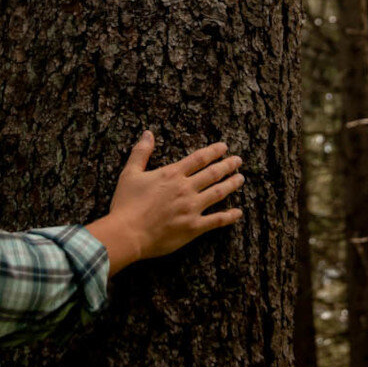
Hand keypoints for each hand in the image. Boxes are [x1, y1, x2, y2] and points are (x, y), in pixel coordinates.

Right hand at [85, 130, 244, 274]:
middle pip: (213, 173)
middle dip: (228, 165)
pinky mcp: (194, 228)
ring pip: (219, 193)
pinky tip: (238, 212)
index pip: (199, 158)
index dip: (214, 151)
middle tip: (239, 160)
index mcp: (172, 175)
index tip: (224, 147)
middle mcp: (186, 189)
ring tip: (241, 179)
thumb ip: (141, 152)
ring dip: (232, 185)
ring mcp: (192, 208)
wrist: (127, 233)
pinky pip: (217, 220)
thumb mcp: (130, 174)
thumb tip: (148, 133)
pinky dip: (230, 216)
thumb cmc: (126, 204)